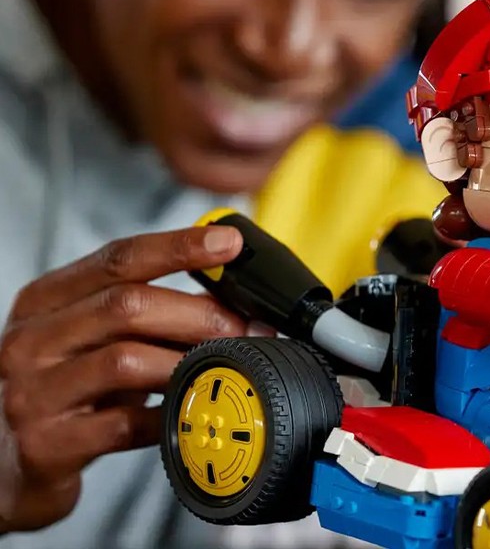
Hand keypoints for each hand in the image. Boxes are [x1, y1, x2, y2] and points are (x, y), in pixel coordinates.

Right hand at [0, 226, 247, 532]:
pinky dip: (170, 414)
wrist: (10, 466)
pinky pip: (125, 425)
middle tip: (245, 325)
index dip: (179, 246)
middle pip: (126, 305)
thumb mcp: (92, 337)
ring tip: (226, 367)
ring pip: (126, 361)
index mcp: (44, 301)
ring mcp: (32, 394)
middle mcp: (31, 340)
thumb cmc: (68, 391)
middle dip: (199, 313)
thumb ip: (144, 308)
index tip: (229, 242)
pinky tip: (192, 412)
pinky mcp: (46, 446)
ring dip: (189, 362)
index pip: (117, 258)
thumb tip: (230, 288)